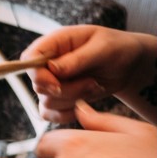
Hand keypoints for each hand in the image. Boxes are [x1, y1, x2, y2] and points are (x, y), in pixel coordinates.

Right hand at [21, 25, 155, 122]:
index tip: (57, 84)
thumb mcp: (103, 48)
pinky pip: (50, 114)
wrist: (128, 65)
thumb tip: (51, 68)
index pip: (28, 58)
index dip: (37, 74)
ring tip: (93, 86)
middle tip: (91, 82)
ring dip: (73, 99)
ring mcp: (51, 81)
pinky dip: (67, 114)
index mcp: (54, 43)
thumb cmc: (117, 48)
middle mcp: (48, 62)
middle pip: (39, 85)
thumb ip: (77, 58)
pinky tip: (84, 103)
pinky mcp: (57, 98)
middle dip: (67, 90)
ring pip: (47, 102)